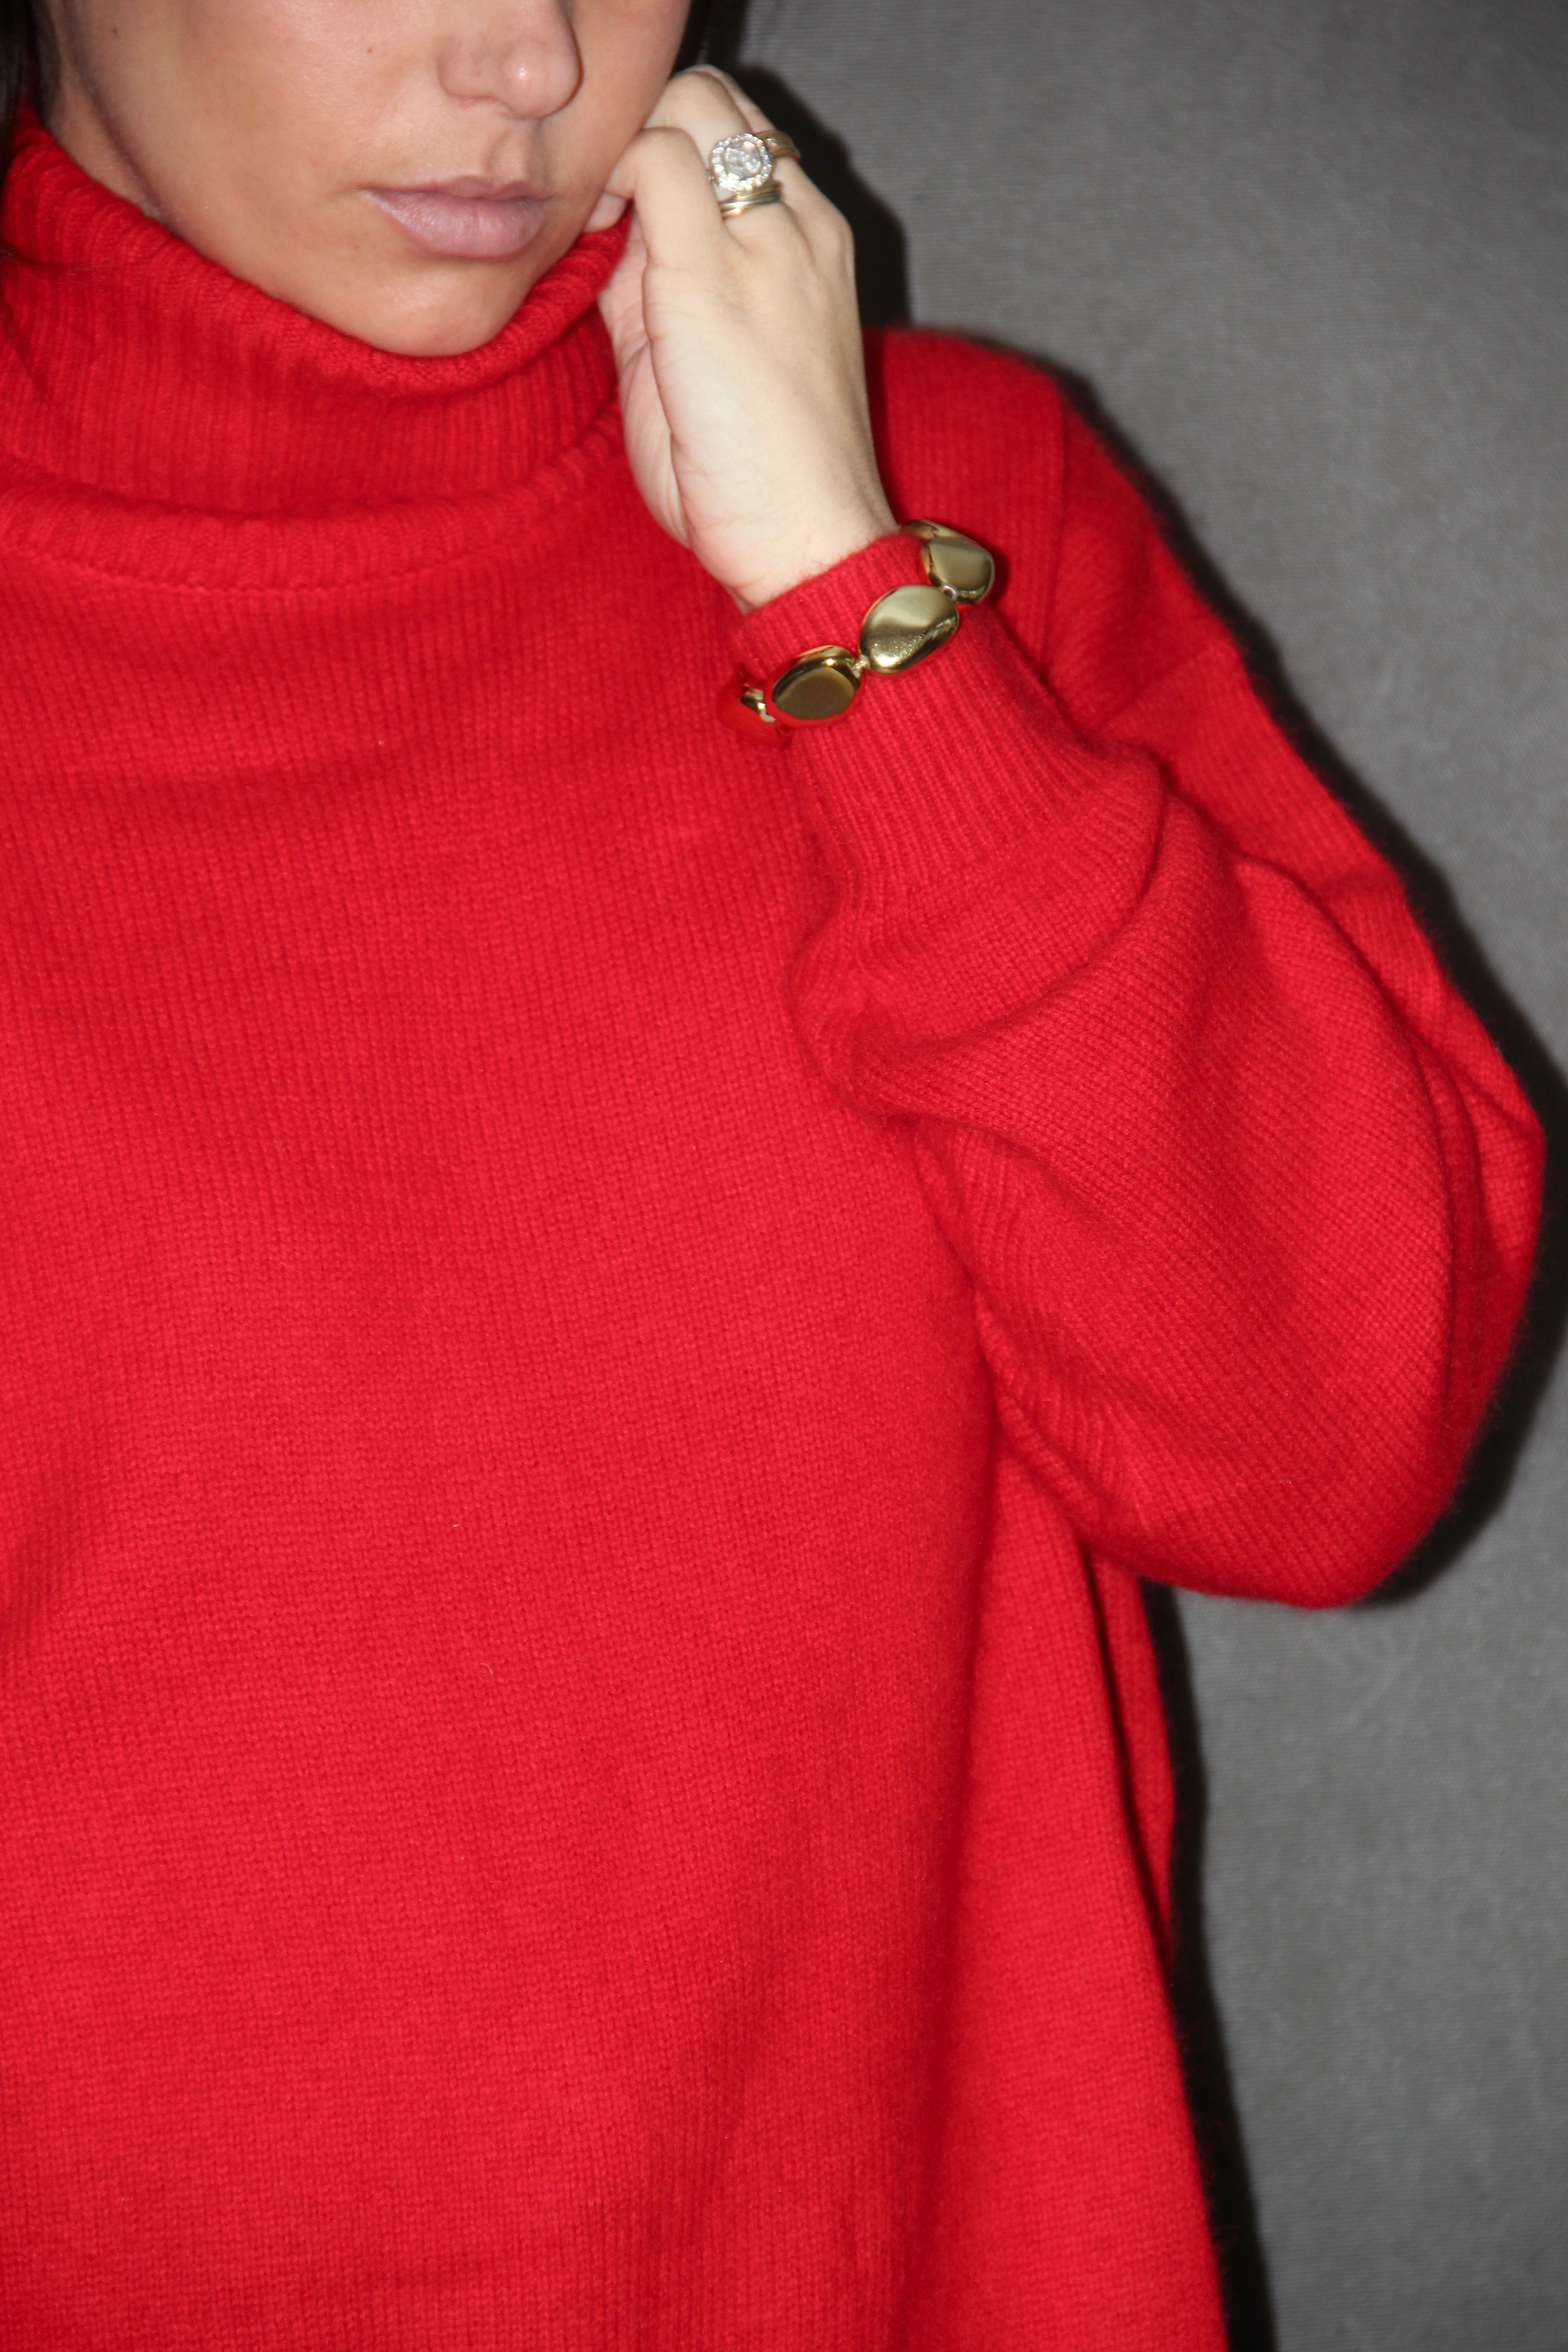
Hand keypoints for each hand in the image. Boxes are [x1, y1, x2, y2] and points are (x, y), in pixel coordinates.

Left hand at [593, 69, 897, 613]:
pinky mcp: (714, 271)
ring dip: (630, 158)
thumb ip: (671, 289)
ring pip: (688, 107)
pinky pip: (652, 160)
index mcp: (811, 245)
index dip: (677, 159)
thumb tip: (619, 243)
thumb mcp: (711, 361)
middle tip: (616, 218)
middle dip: (652, 137)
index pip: (740, 138)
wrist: (809, 542)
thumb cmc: (758, 478)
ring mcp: (766, 240)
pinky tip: (598, 249)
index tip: (637, 223)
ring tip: (610, 239)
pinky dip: (609, 186)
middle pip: (716, 101)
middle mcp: (801, 225)